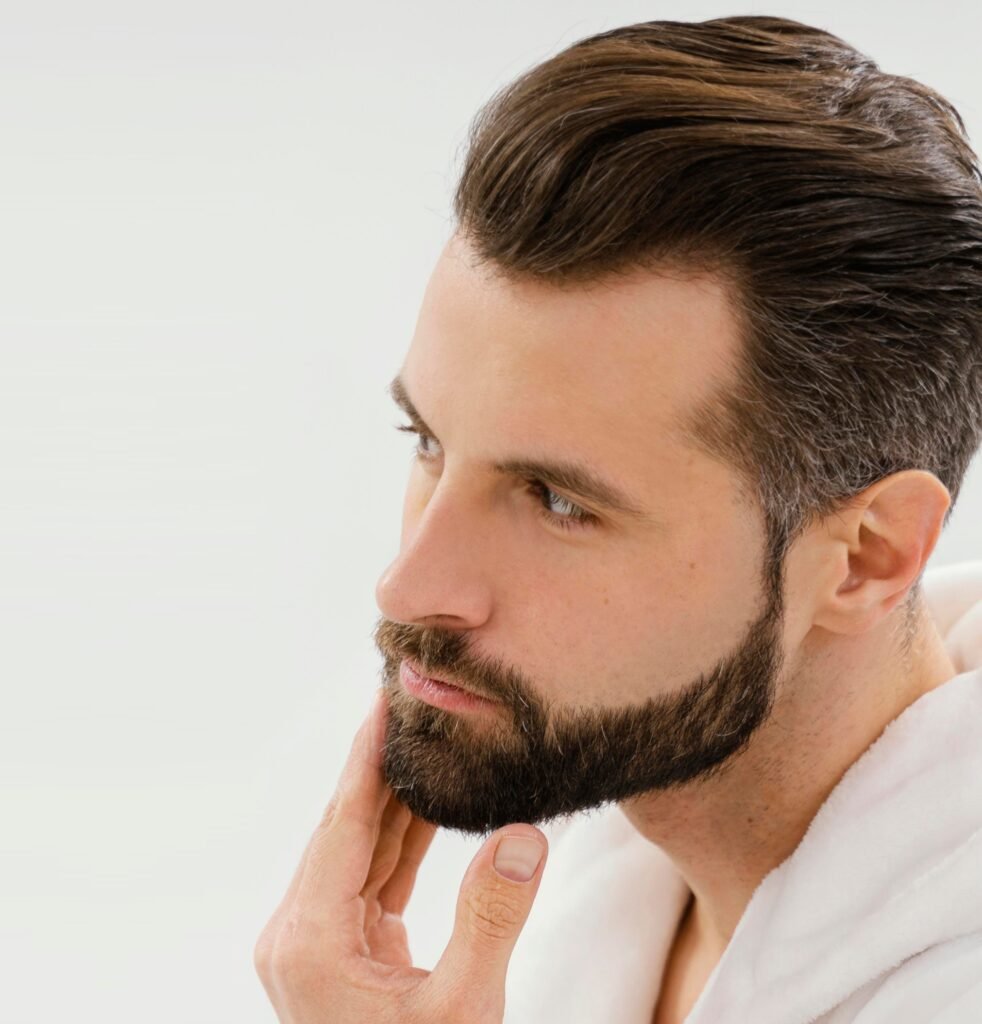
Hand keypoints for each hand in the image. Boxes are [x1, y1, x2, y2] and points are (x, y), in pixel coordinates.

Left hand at [254, 690, 548, 1022]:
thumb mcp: (461, 1011)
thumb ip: (491, 919)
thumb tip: (524, 834)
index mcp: (309, 940)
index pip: (344, 823)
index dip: (367, 755)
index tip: (382, 699)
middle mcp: (299, 932)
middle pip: (347, 827)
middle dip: (381, 764)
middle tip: (412, 703)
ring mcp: (315, 942)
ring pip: (360, 849)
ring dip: (395, 799)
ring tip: (428, 741)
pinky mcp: (339, 949)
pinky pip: (372, 877)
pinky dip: (403, 841)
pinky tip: (431, 804)